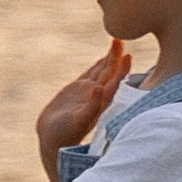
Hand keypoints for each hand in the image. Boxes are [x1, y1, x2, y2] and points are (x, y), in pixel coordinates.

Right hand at [36, 41, 128, 161]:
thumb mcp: (79, 121)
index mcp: (102, 103)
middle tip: (120, 40)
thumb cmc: (66, 135)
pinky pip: (90, 75)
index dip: (122, 69)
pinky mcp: (77, 91)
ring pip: (102, 71)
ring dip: (109, 58)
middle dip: (116, 57)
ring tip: (117, 42)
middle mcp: (98, 96)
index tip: (128, 56)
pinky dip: (97, 66)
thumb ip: (91, 106)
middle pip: (111, 73)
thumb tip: (99, 89)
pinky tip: (103, 59)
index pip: (115, 83)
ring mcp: (88, 93)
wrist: (53, 140)